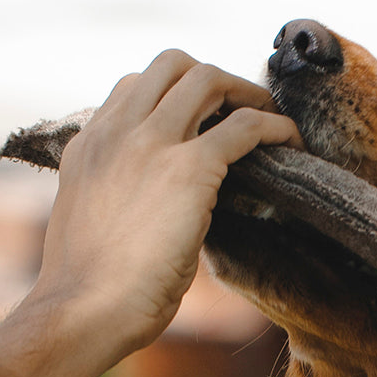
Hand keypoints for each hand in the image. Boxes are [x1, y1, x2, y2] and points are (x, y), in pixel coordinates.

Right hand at [26, 51, 301, 363]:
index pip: (133, 89)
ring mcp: (151, 143)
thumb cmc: (89, 295)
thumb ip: (119, 204)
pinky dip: (274, 126)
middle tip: (241, 108)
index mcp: (89, 145)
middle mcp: (117, 131)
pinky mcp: (189, 169)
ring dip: (246, 92)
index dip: (172, 96)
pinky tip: (291, 141)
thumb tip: (149, 221)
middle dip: (212, 79)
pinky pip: (244, 125)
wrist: (85, 311)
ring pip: (207, 78)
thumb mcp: (95, 229)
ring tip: (270, 117)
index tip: (199, 120)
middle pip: (170, 65)